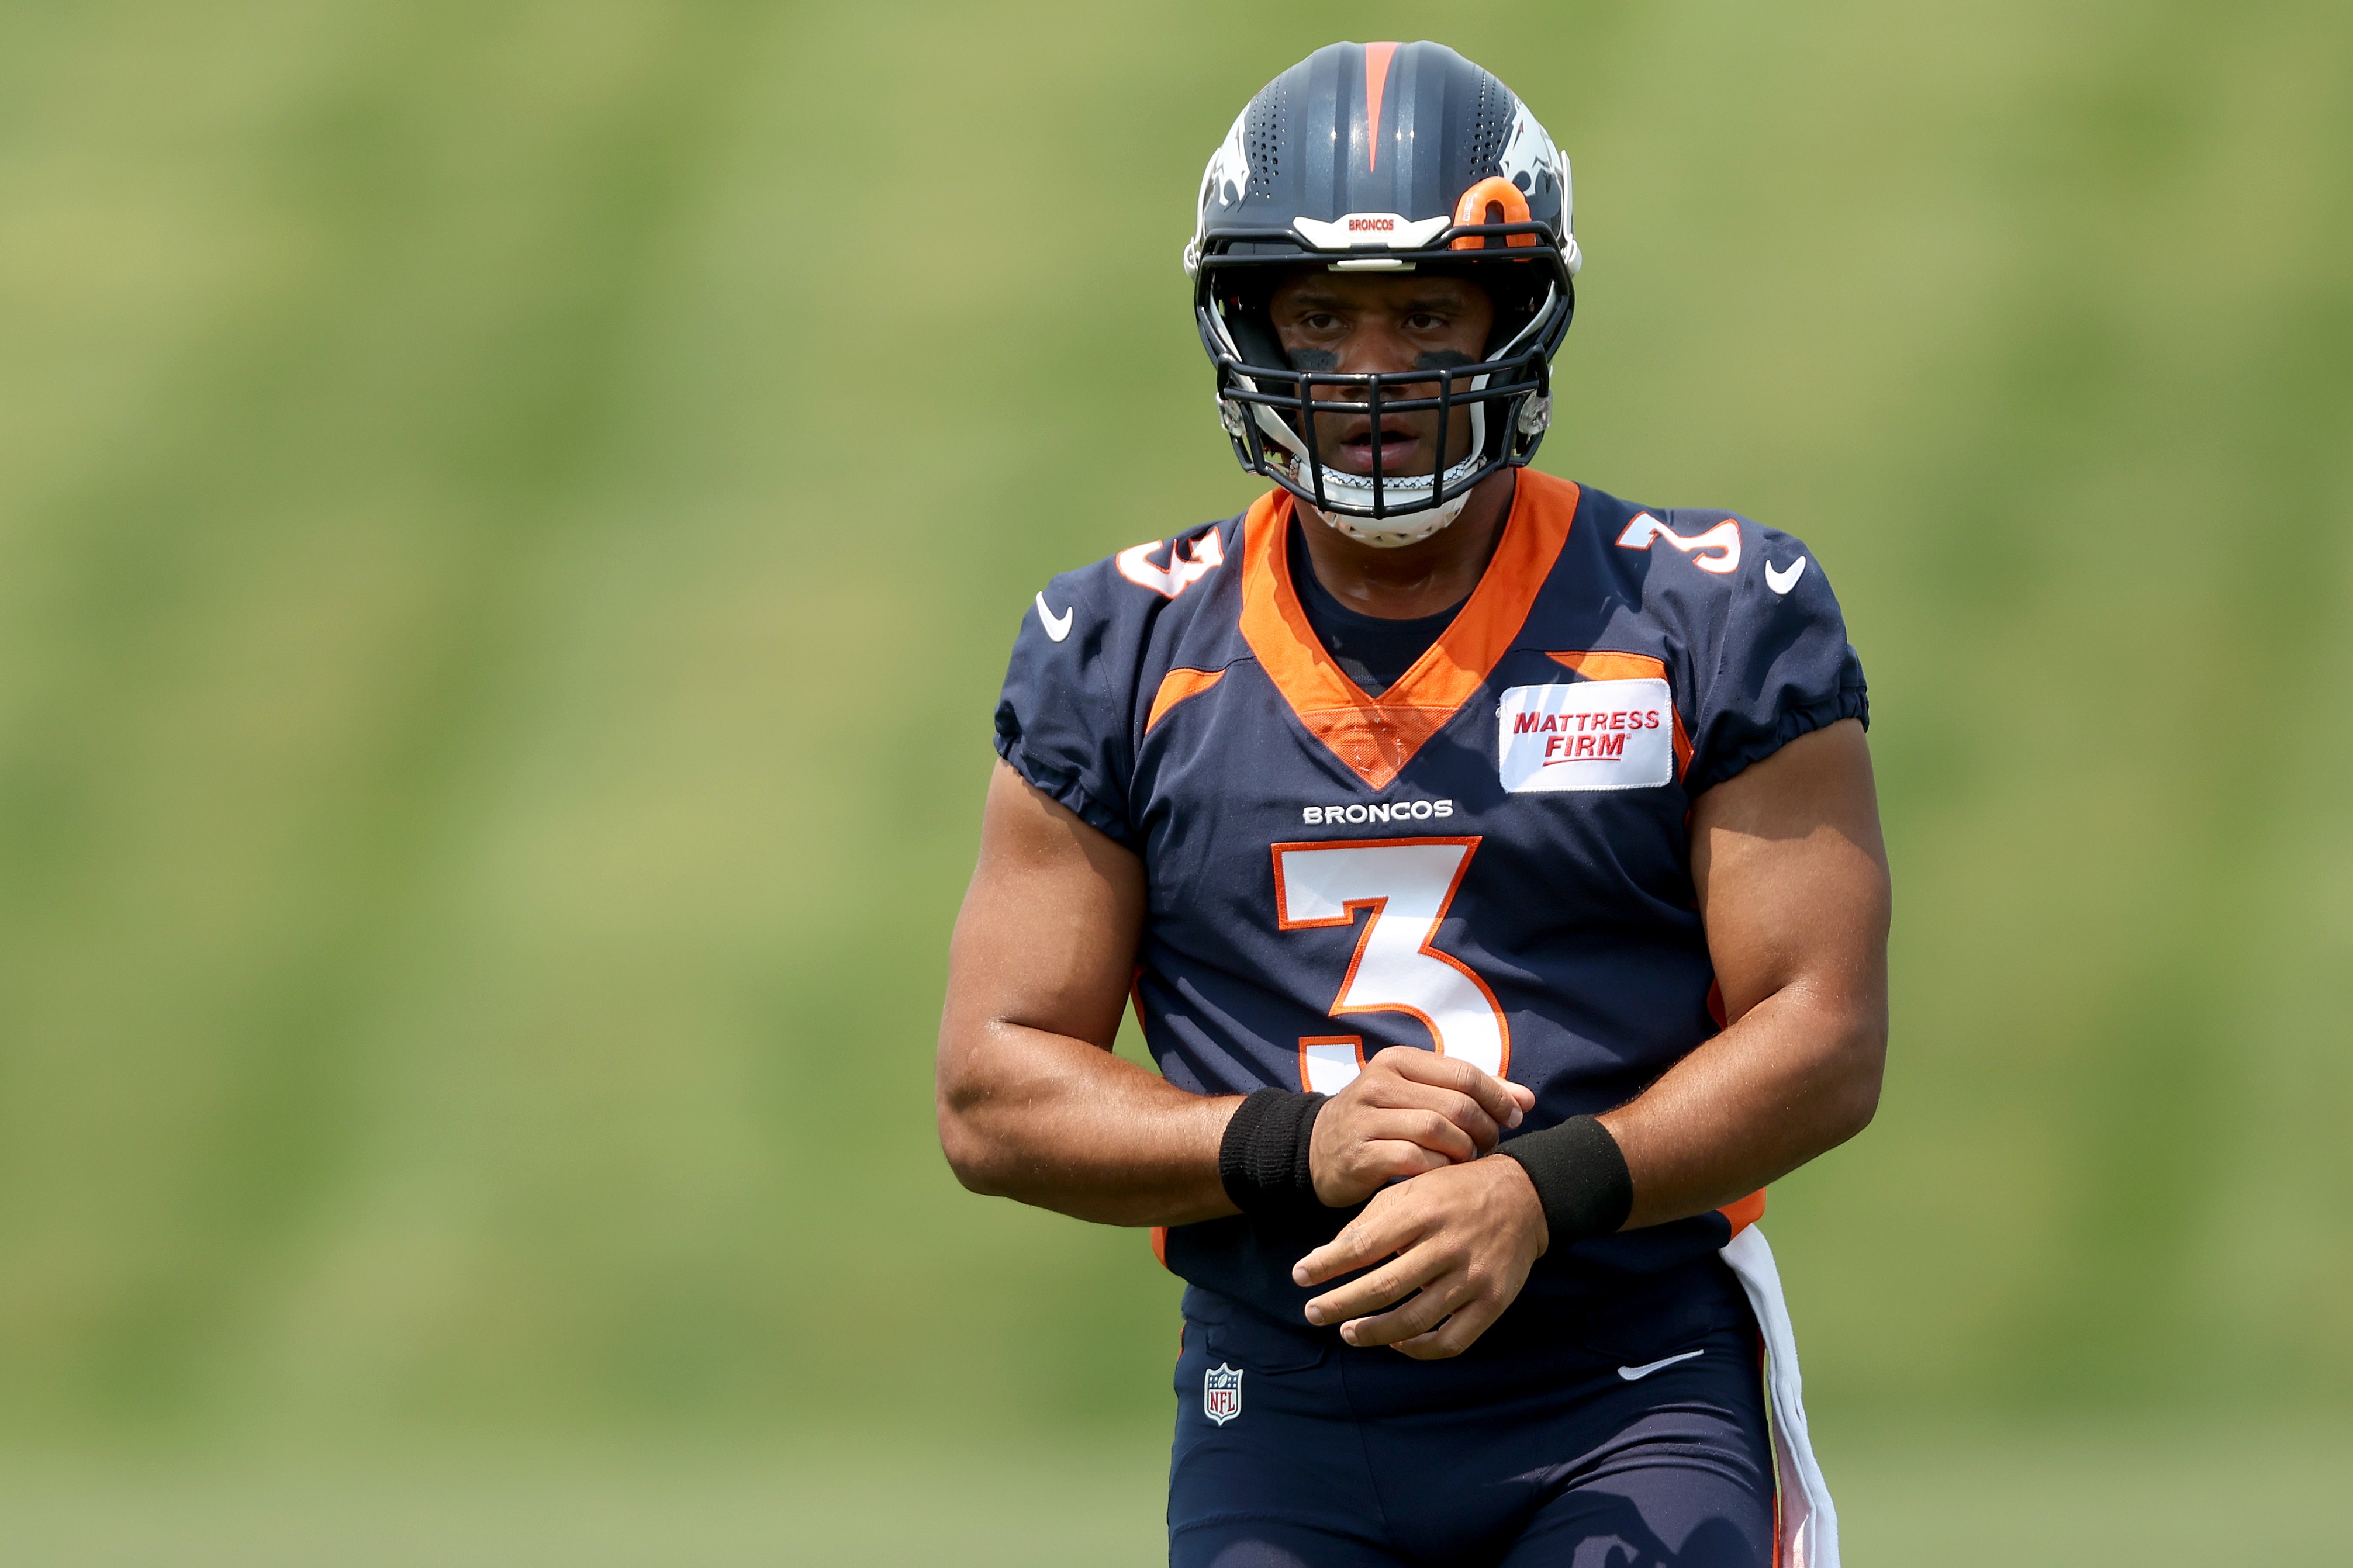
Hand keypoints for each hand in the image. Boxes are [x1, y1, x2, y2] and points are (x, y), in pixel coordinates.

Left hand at [1292, 1155, 1547, 1358]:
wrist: (1525, 1196)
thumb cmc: (1455, 1190)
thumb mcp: (1411, 1189)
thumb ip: (1370, 1221)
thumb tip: (1325, 1256)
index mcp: (1423, 1211)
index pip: (1364, 1245)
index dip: (1327, 1264)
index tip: (1299, 1276)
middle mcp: (1448, 1245)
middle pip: (1384, 1287)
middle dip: (1341, 1304)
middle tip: (1313, 1313)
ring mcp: (1473, 1278)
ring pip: (1414, 1321)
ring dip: (1374, 1333)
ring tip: (1348, 1332)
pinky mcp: (1493, 1302)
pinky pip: (1450, 1341)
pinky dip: (1418, 1349)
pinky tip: (1396, 1342)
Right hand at [1309, 1047, 1535, 1206]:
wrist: (1317, 1150)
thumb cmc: (1382, 1119)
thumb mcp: (1418, 1095)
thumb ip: (1471, 1093)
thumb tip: (1528, 1100)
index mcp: (1398, 1061)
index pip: (1464, 1073)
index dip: (1498, 1097)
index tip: (1513, 1119)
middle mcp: (1379, 1083)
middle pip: (1455, 1104)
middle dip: (1484, 1129)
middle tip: (1490, 1147)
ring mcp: (1366, 1119)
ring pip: (1437, 1131)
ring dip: (1464, 1151)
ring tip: (1468, 1161)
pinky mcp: (1360, 1154)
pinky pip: (1415, 1160)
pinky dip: (1439, 1170)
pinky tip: (1444, 1176)